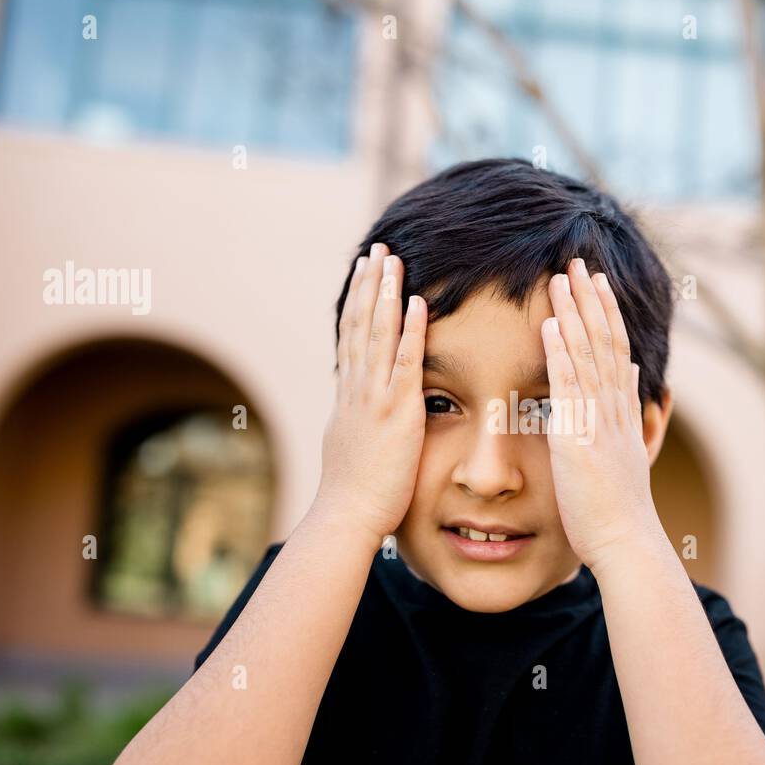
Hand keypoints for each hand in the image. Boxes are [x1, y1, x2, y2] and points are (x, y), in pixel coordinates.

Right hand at [315, 242, 427, 544]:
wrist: (347, 516)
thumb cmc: (353, 494)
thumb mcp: (349, 447)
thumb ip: (355, 423)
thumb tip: (353, 414)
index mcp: (349, 396)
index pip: (351, 337)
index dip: (357, 302)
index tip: (363, 272)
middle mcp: (358, 389)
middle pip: (361, 324)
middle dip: (370, 285)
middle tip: (377, 249)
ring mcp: (375, 398)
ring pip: (378, 334)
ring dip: (386, 294)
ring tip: (393, 260)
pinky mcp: (397, 412)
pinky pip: (406, 363)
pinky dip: (411, 331)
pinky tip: (417, 303)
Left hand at [541, 258, 663, 571]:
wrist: (626, 542)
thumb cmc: (619, 511)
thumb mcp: (629, 457)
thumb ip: (635, 419)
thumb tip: (643, 383)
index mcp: (623, 413)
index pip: (616, 350)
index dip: (606, 313)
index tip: (596, 282)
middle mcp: (615, 409)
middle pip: (606, 341)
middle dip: (591, 299)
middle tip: (578, 261)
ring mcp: (600, 421)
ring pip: (589, 354)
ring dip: (574, 313)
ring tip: (561, 277)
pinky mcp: (580, 437)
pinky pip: (570, 387)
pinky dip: (562, 353)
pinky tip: (552, 324)